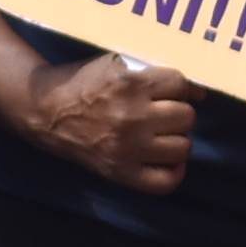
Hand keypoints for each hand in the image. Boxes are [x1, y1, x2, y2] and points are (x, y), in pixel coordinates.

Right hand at [19, 47, 200, 196]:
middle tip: (163, 115)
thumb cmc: (83, 85)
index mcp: (131, 85)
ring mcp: (128, 148)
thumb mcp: (116, 65)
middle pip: (186, 116)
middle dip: (178, 113)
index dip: (177, 87)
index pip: (180, 85)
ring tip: (162, 136)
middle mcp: (133, 117)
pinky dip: (173, 173)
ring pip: (183, 147)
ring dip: (177, 140)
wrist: (46, 113)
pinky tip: (168, 162)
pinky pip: (165, 181)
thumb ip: (155, 74)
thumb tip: (199, 93)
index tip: (167, 92)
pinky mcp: (121, 172)